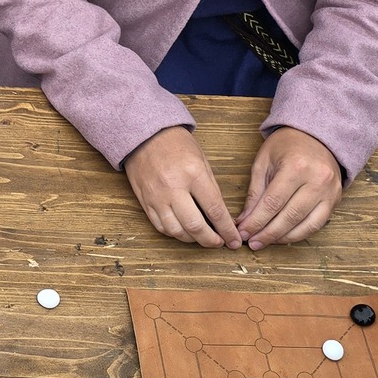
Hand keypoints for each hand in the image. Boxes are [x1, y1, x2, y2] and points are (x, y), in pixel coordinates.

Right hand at [124, 127, 240, 247]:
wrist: (144, 134)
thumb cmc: (176, 144)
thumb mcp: (202, 160)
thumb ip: (211, 188)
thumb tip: (220, 215)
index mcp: (193, 174)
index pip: (214, 210)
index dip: (226, 230)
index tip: (234, 240)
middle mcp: (174, 188)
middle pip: (195, 226)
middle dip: (211, 241)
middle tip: (219, 243)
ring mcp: (157, 196)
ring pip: (176, 231)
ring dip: (192, 239)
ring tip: (202, 237)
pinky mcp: (145, 201)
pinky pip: (160, 226)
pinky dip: (174, 233)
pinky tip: (184, 231)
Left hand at [236, 126, 343, 248]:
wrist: (316, 137)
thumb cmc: (286, 147)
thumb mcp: (264, 162)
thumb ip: (255, 192)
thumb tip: (244, 221)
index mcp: (296, 167)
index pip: (273, 203)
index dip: (256, 221)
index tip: (242, 232)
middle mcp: (316, 181)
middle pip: (289, 216)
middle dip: (267, 233)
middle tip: (251, 243)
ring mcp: (329, 192)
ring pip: (305, 225)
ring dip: (283, 238)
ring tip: (264, 242)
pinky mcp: (335, 200)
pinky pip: (317, 225)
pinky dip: (299, 234)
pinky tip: (283, 237)